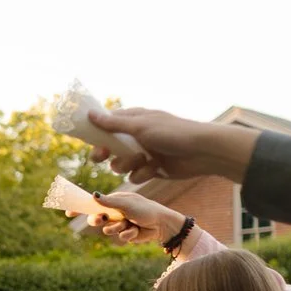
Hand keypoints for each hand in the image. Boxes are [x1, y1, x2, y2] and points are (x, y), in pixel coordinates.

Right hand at [87, 107, 258, 185]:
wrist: (201, 152)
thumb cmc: (173, 133)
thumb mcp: (140, 126)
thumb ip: (114, 124)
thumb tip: (90, 115)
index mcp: (134, 120)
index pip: (107, 124)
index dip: (96, 134)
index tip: (89, 142)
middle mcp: (137, 136)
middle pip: (110, 147)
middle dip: (106, 154)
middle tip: (102, 157)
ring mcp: (143, 153)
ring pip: (120, 164)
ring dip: (127, 164)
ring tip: (142, 160)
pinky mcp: (151, 169)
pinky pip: (135, 175)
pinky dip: (143, 173)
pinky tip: (155, 168)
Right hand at [89, 190, 188, 247]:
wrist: (162, 224)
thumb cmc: (145, 209)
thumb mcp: (126, 204)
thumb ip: (109, 202)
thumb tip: (93, 195)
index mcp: (114, 202)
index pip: (93, 203)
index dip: (81, 207)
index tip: (69, 212)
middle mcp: (115, 212)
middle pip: (96, 218)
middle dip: (97, 220)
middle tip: (101, 219)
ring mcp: (120, 224)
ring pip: (107, 230)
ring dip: (117, 228)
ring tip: (127, 224)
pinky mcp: (126, 235)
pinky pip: (119, 238)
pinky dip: (127, 235)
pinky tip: (136, 231)